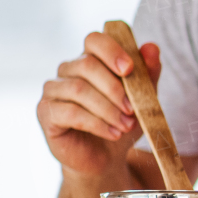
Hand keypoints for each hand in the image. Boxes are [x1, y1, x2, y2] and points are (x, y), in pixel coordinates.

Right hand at [37, 31, 156, 176]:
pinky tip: (113, 134)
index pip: (95, 40)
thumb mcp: (143, 100)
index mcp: (91, 59)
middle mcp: (68, 70)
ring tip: (127, 126)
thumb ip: (148, 74)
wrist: (105, 158)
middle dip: (115, 88)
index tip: (130, 69)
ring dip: (108, 109)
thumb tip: (152, 47)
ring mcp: (53, 90)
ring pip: (79, 90)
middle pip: (87, 65)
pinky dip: (97, 124)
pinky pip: (70, 112)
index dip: (112, 50)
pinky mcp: (45, 112)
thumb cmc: (122, 123)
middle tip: (133, 109)